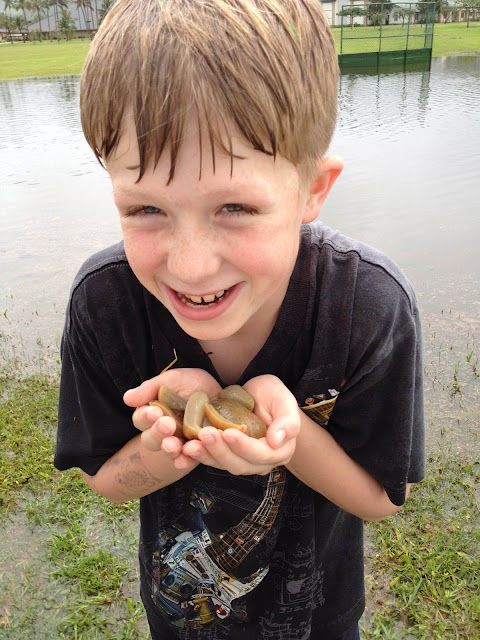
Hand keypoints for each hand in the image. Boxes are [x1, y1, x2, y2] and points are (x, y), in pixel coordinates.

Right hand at [123, 368, 221, 468]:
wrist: (222, 392)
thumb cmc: (193, 384)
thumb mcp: (174, 380)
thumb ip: (151, 388)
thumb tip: (127, 398)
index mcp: (153, 414)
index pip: (141, 420)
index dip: (145, 417)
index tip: (153, 412)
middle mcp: (163, 432)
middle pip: (151, 439)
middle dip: (157, 433)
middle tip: (167, 424)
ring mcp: (180, 443)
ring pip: (169, 451)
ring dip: (169, 450)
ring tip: (172, 445)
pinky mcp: (197, 451)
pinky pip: (189, 459)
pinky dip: (186, 461)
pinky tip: (185, 459)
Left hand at [181, 375, 300, 474]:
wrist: (258, 397)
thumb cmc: (273, 396)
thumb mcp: (283, 399)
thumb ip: (288, 420)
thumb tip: (277, 440)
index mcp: (279, 451)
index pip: (261, 454)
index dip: (244, 446)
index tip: (229, 433)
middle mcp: (260, 462)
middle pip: (239, 464)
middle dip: (221, 451)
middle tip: (205, 434)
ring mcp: (241, 461)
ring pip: (223, 464)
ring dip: (206, 456)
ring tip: (191, 445)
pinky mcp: (225, 456)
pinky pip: (211, 459)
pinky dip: (198, 456)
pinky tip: (186, 449)